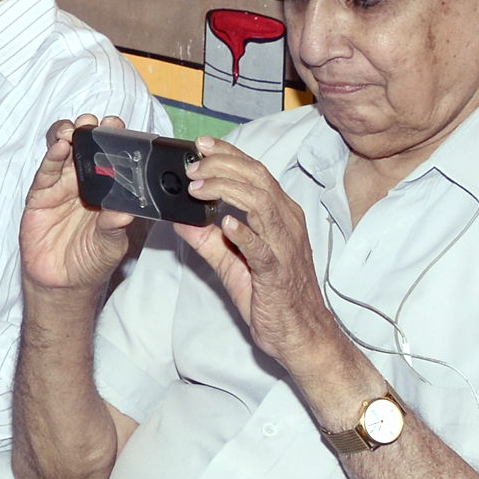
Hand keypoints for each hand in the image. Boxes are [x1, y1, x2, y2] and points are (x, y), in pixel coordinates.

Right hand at [20, 116, 137, 296]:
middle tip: (97, 125)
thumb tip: (124, 213)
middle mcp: (83, 184)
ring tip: (76, 130)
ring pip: (64, 152)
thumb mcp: (109, 246)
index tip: (119, 129)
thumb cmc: (91, 262)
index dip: (114, 142)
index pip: (111, 159)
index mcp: (106, 191)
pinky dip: (52, 156)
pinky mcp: (40, 195)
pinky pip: (46, 171)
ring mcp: (61, 187)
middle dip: (91, 132)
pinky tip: (60, 145)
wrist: (62, 283)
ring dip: (70, 136)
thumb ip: (113, 229)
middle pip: (86, 148)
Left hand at [173, 137, 340, 373]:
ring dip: (226, 191)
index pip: (255, 173)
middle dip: (222, 166)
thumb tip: (179, 218)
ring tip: (198, 189)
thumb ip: (206, 238)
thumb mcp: (231, 261)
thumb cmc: (270, 295)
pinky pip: (263, 248)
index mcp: (279, 216)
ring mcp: (284, 247)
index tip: (201, 144)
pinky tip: (225, 224)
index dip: (229, 154)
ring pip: (261, 204)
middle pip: (258, 179)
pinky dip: (244, 233)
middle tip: (191, 167)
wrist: (299, 334)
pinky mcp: (278, 273)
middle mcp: (286, 224)